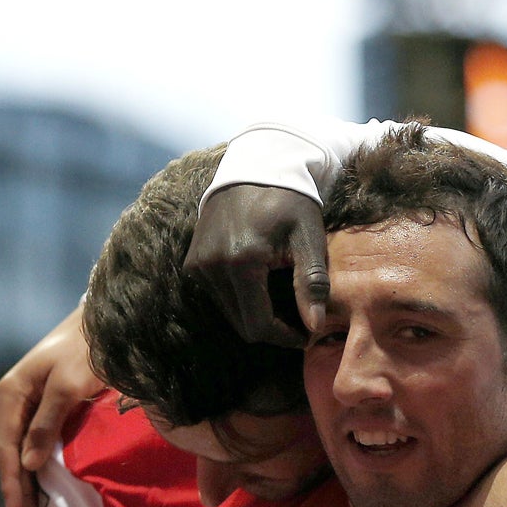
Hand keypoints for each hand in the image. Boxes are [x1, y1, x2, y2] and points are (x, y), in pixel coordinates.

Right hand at [0, 306, 102, 506]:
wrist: (105, 324)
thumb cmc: (88, 350)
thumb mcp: (68, 385)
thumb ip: (47, 423)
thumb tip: (27, 464)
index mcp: (11, 393)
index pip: (5, 447)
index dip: (11, 482)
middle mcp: (14, 400)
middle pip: (10, 454)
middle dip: (17, 490)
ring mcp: (28, 404)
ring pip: (21, 452)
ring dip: (26, 484)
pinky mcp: (46, 408)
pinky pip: (35, 444)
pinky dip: (37, 469)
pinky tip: (42, 488)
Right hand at [185, 186, 328, 345]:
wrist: (255, 168)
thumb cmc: (290, 201)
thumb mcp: (308, 237)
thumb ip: (311, 283)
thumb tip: (314, 327)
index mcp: (241, 262)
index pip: (258, 326)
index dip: (285, 338)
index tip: (307, 334)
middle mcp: (211, 267)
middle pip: (242, 326)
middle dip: (273, 330)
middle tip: (300, 320)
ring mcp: (197, 266)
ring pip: (230, 314)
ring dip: (257, 315)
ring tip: (284, 301)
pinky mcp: (192, 263)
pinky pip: (219, 297)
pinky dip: (242, 300)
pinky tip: (263, 285)